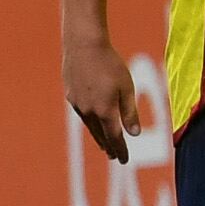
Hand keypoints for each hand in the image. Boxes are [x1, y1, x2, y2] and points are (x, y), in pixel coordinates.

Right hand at [62, 26, 143, 161]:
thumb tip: (134, 134)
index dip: (120, 150)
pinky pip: (82, 113)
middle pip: (100, 135)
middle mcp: (89, 112)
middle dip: (109, 146)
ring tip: (103, 143)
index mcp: (105, 111)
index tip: (124, 160)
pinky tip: (92, 119)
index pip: (115, 138)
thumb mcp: (126, 87)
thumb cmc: (110, 63)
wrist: (84, 44)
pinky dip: (89, 120)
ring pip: (89, 125)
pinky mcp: (70, 95)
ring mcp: (77, 104)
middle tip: (114, 156)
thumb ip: (130, 112)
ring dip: (98, 136)